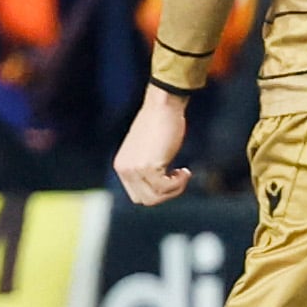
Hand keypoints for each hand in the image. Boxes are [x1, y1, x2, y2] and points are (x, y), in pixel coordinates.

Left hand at [110, 88, 190, 205]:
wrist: (162, 106)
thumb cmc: (160, 124)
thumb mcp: (148, 151)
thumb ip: (147, 169)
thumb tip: (158, 191)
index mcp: (122, 166)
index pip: (137, 196)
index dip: (157, 192)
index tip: (171, 178)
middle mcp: (124, 169)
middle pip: (145, 200)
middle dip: (166, 194)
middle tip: (179, 177)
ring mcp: (134, 169)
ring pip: (155, 198)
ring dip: (174, 190)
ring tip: (183, 173)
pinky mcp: (147, 166)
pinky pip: (164, 188)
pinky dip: (178, 183)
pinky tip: (185, 171)